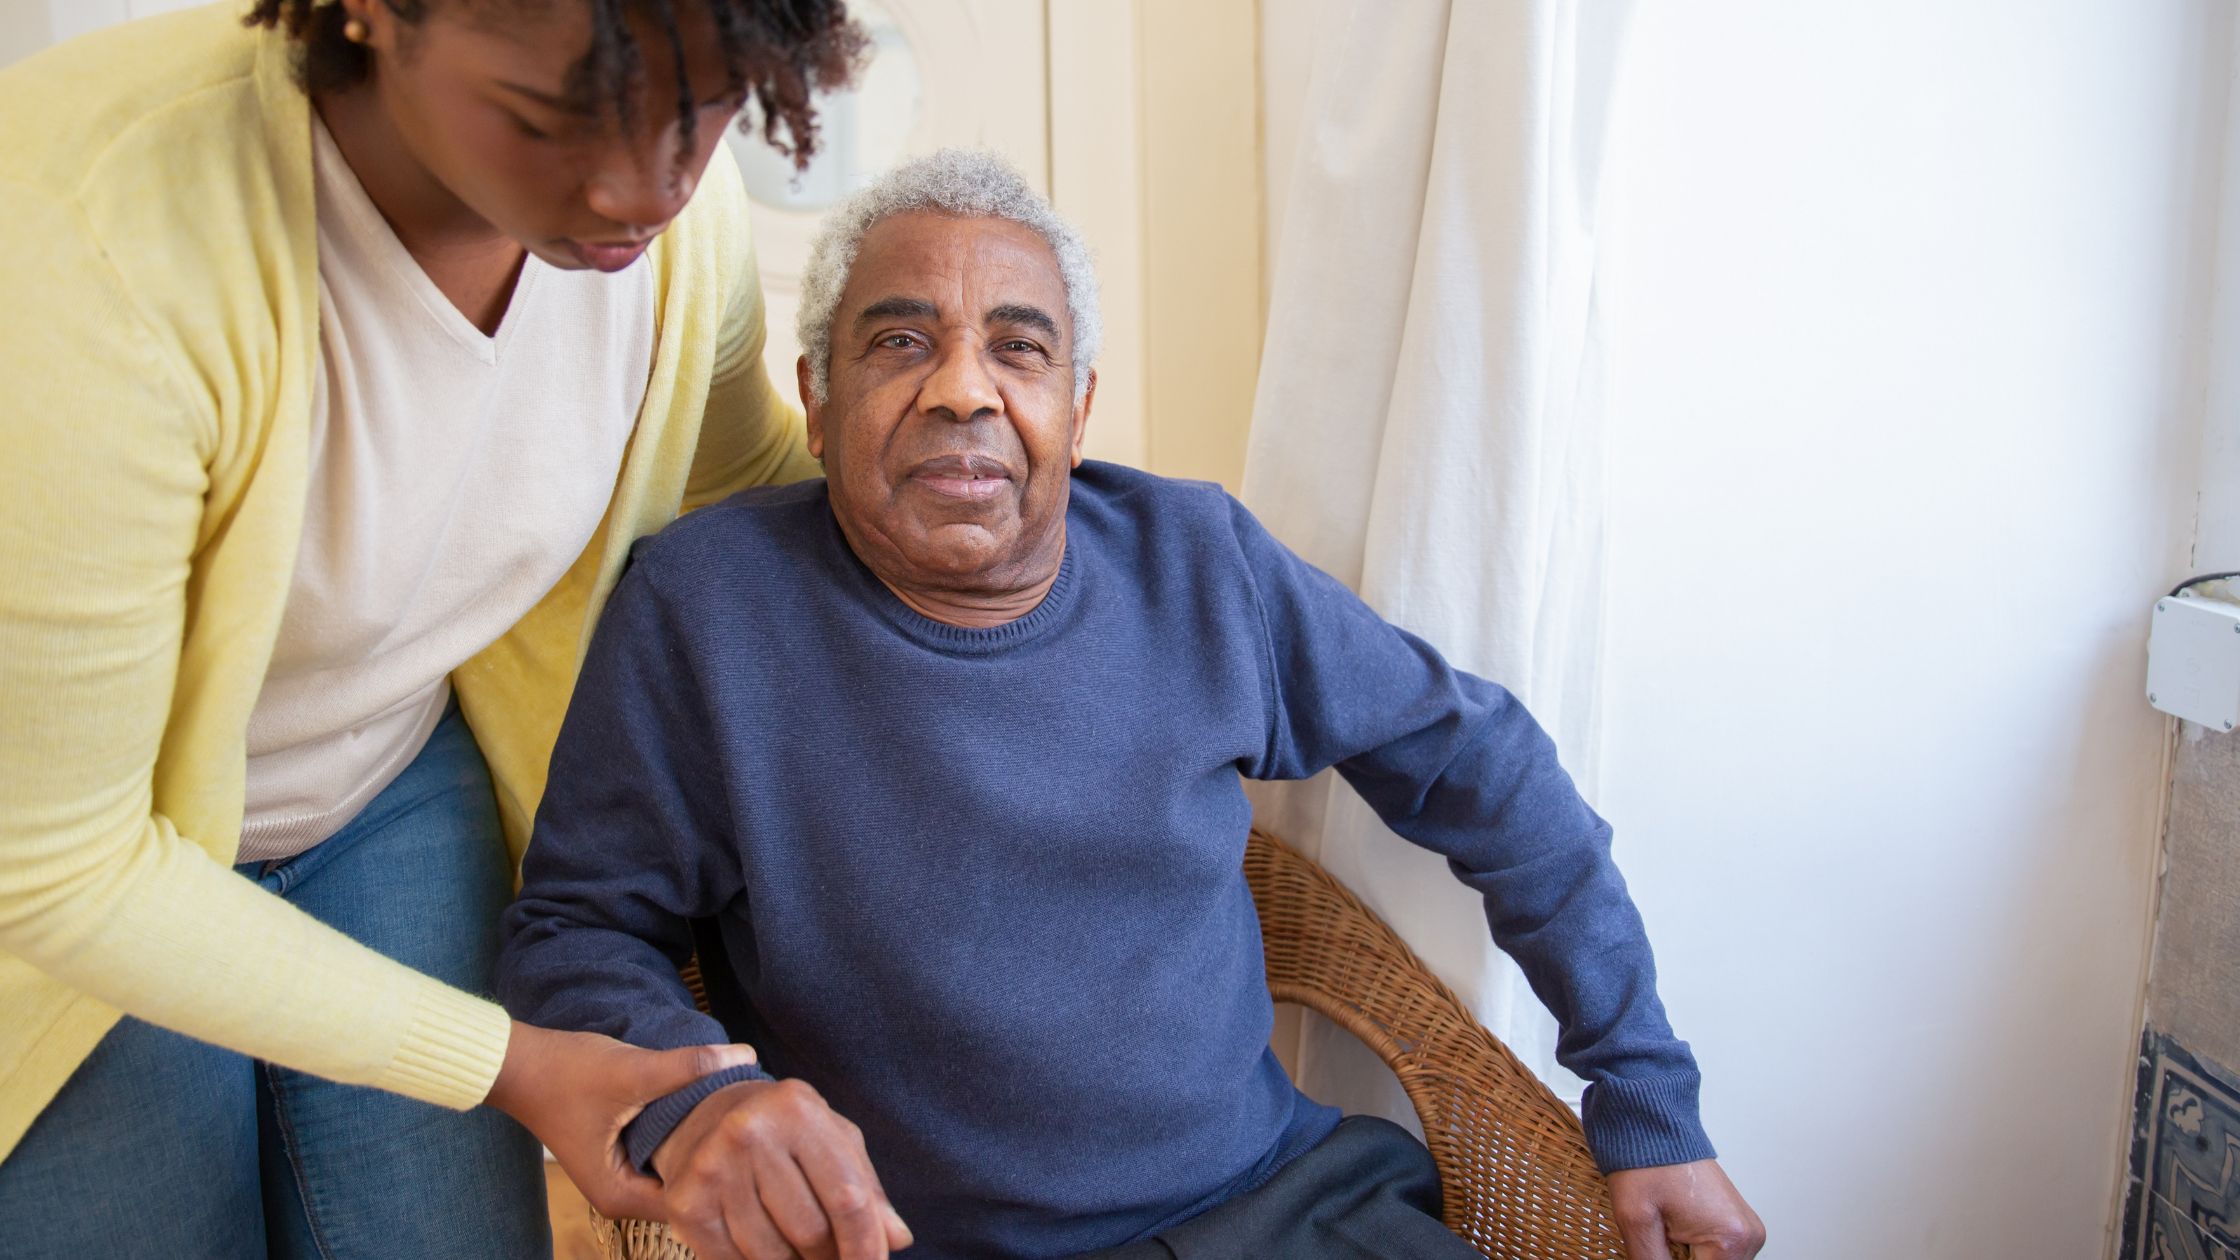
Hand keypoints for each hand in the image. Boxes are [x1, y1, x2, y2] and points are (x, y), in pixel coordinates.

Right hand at [484, 1021, 760, 1221]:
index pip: (695, 1201)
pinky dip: (686, 1137)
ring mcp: (622, 1178)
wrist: (518, 1063)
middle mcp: (623, 1198)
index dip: (727, 1169)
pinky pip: (666, 1155)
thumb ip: (688, 1067)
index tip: (755, 1138)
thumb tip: (747, 1056)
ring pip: (679, 1170)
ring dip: (704, 1146)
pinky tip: (710, 1109)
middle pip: (691, 1189)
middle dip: (720, 1158)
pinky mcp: (622, 1155)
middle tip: (754, 1123)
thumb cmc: (565, 1073)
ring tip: (738, 1114)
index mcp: (622, 1197)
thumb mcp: (632, 1070)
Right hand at [652, 1076, 912, 1259]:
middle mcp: (749, 1133)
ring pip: (771, 1255)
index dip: (866, 1245)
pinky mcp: (685, 1204)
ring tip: (797, 1250)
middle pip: (810, 1232)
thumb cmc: (784, 1131)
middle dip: (830, 1258)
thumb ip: (868, 1188)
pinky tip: (761, 1248)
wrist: (703, 1112)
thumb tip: (898, 1238)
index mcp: (797, 1111)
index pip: (847, 1198)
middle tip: (830, 1254)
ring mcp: (712, 1169)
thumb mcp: (832, 1140)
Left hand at [1607, 1159, 1764, 1259]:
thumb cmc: (1644, 1162)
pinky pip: (1718, 1251)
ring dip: (1687, 1257)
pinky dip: (1695, 1251)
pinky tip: (1674, 1232)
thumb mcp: (1638, 1222)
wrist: (1652, 1126)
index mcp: (1732, 1238)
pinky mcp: (1736, 1222)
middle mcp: (1748, 1235)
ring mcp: (1746, 1228)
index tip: (1658, 1249)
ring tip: (1665, 1234)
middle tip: (1660, 1238)